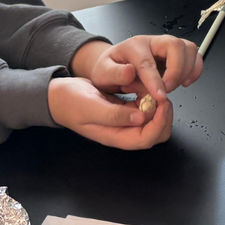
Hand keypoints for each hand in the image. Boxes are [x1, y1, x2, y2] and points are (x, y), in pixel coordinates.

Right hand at [47, 76, 174, 149]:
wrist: (61, 95)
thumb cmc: (71, 102)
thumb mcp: (90, 106)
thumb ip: (114, 115)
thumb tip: (140, 118)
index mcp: (115, 136)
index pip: (146, 139)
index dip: (159, 123)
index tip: (162, 102)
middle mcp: (123, 132)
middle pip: (155, 133)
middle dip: (164, 115)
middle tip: (161, 94)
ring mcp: (126, 122)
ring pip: (153, 120)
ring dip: (158, 105)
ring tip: (151, 88)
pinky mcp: (126, 111)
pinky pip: (146, 107)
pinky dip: (150, 98)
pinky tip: (143, 86)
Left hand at [72, 36, 201, 101]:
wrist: (114, 64)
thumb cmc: (109, 69)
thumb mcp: (102, 73)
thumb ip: (113, 73)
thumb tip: (129, 73)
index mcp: (134, 46)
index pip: (148, 62)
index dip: (155, 80)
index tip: (160, 96)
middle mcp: (153, 41)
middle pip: (175, 45)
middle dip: (176, 70)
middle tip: (169, 89)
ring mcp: (167, 45)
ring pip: (188, 48)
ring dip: (187, 70)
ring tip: (175, 86)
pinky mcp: (177, 53)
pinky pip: (194, 55)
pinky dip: (195, 69)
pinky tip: (186, 82)